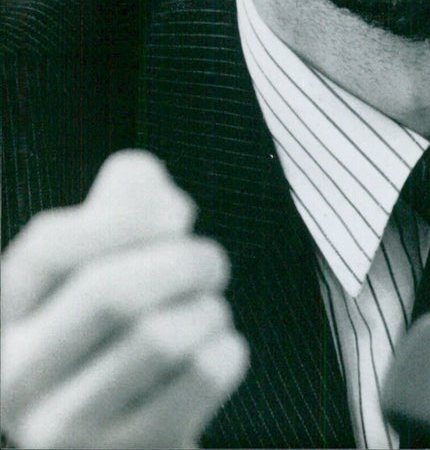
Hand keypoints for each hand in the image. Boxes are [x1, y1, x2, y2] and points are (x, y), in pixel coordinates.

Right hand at [1, 151, 248, 448]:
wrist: (128, 434)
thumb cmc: (118, 332)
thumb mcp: (105, 258)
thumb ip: (125, 199)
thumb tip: (146, 186)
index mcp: (6, 314)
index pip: (50, 245)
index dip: (126, 214)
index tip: (174, 213)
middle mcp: (18, 378)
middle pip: (111, 293)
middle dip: (185, 260)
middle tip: (210, 261)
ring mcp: (66, 430)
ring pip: (164, 336)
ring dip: (209, 309)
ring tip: (206, 312)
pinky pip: (201, 377)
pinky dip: (227, 350)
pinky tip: (211, 353)